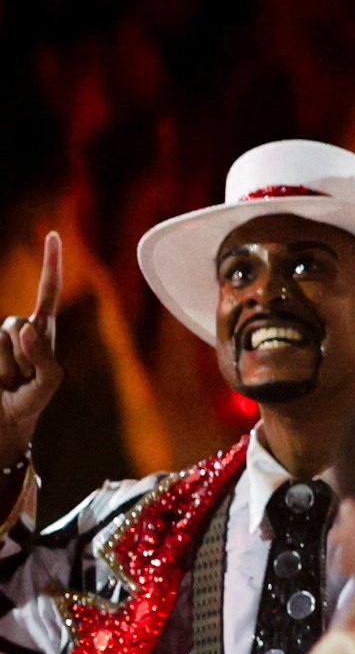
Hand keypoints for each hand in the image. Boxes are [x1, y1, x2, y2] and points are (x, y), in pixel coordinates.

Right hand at [0, 230, 75, 473]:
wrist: (6, 418)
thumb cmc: (32, 398)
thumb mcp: (49, 381)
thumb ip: (43, 356)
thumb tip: (24, 327)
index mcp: (41, 329)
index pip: (47, 291)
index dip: (50, 264)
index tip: (52, 235)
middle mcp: (18, 327)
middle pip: (17, 327)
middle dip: (24, 357)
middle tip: (26, 378)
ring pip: (1, 341)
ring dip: (9, 367)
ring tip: (13, 381)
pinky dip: (1, 370)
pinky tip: (2, 382)